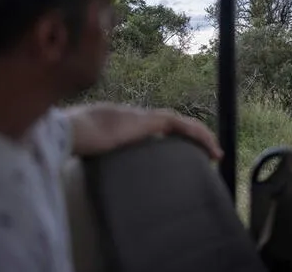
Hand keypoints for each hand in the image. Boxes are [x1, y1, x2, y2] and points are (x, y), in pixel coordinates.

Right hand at [65, 104, 222, 160]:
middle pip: (177, 126)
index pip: (161, 130)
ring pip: (184, 124)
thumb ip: (105, 156)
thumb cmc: (80, 142)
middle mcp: (142, 117)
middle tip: (209, 155)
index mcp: (130, 124)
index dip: (177, 140)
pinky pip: (184, 126)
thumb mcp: (98, 150)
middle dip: (195, 139)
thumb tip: (102, 173)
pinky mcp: (153, 120)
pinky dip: (199, 135)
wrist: (76, 129)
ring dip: (203, 138)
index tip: (186, 154)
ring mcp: (148, 117)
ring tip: (215, 154)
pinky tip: (209, 147)